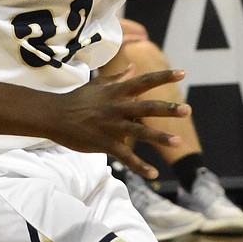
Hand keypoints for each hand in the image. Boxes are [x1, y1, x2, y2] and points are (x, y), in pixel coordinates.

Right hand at [55, 66, 190, 176]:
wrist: (55, 116)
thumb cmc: (77, 99)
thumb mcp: (98, 84)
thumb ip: (118, 78)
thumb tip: (134, 68)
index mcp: (118, 92)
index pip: (144, 81)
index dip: (163, 76)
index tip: (182, 73)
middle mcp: (118, 107)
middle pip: (147, 107)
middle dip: (167, 108)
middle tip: (187, 110)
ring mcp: (112, 126)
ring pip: (140, 132)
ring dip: (160, 137)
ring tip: (179, 142)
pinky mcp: (106, 144)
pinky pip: (126, 157)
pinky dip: (140, 167)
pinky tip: (154, 174)